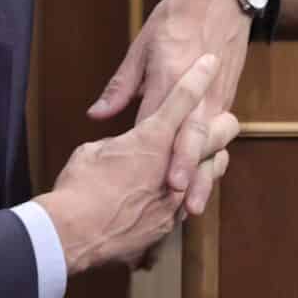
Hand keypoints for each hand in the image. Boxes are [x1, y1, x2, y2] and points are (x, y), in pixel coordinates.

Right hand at [38, 54, 239, 273]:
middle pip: (214, 134)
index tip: (211, 61)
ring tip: (212, 153)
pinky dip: (191, 190)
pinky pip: (190, 199)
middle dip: (221, 123)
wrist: (73, 237)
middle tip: (224, 117)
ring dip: (211, 158)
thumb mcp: (91, 152)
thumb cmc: (77, 187)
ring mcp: (175, 195)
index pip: (182, 98)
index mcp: (151, 138)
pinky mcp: (169, 222)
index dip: (198, 77)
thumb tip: (121, 144)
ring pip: (211, 169)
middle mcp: (171, 164)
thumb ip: (114, 142)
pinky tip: (185, 189)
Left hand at [86, 0, 252, 215]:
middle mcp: (199, 92)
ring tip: (192, 205)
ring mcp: (218, 97)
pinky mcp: (226, 99)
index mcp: (172, 75)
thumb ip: (121, 85)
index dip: (151, 152)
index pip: (160, 120)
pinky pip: (219, 135)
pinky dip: (210, 160)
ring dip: (202, 174)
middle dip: (186, 169)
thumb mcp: (143, 45)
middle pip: (193, 137)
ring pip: (212, 143)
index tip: (138, 178)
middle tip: (176, 200)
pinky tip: (200, 185)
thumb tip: (96, 115)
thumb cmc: (177, 17)